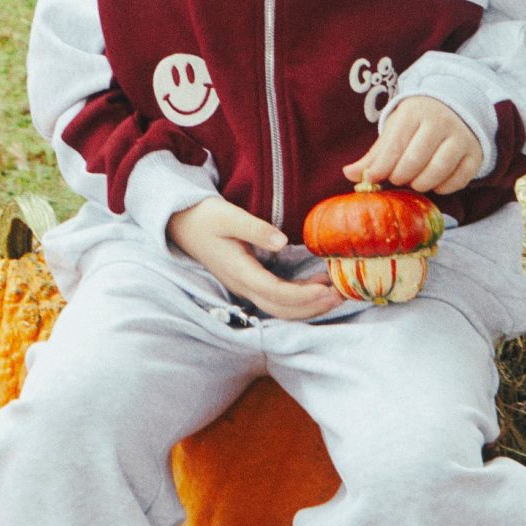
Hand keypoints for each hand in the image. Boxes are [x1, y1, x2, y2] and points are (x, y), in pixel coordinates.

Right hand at [167, 196, 344, 320]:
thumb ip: (255, 228)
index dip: (304, 295)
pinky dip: (300, 300)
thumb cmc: (205, 217)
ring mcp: (245, 287)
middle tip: (343, 295)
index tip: (328, 288)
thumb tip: (282, 241)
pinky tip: (318, 287)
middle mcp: (243, 286)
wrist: (182, 224)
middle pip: (282, 309)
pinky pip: (278, 300)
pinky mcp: (250, 283)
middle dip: (313, 307)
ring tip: (336, 294)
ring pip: (281, 309)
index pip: (276, 292)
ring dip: (309, 307)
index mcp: (239, 272)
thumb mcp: (228, 216)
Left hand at [346, 95, 483, 195]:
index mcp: (414, 112)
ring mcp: (461, 137)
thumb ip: (374, 155)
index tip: (372, 179)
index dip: (381, 167)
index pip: (394, 145)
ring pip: (437, 171)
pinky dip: (443, 187)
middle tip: (397, 178)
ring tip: (414, 181)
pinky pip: (458, 180)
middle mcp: (440, 122)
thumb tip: (350, 174)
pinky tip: (434, 182)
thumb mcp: (395, 131)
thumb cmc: (418, 124)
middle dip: (400, 176)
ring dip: (421, 184)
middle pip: (414, 161)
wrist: (456, 108)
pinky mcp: (475, 154)